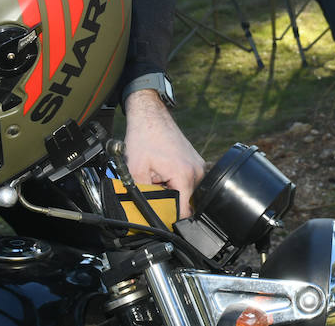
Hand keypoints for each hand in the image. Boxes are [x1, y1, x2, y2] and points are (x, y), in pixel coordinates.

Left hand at [122, 89, 205, 217]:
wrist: (150, 115)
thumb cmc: (144, 136)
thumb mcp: (136, 169)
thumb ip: (141, 194)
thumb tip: (144, 213)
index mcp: (184, 176)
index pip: (184, 212)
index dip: (170, 219)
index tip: (158, 219)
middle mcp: (197, 172)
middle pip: (184, 203)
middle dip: (167, 202)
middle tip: (151, 191)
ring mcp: (198, 167)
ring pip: (185, 192)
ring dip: (170, 191)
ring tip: (155, 177)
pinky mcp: (195, 163)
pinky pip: (186, 182)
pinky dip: (173, 181)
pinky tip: (161, 171)